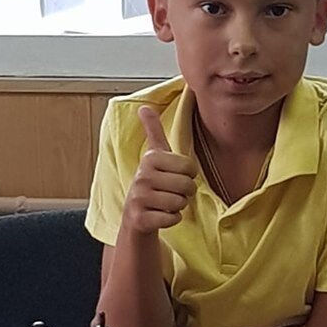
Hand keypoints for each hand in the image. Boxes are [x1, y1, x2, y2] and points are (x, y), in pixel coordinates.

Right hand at [121, 105, 197, 233]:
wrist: (136, 213)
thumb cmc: (153, 181)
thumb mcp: (155, 155)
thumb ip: (153, 130)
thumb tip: (144, 107)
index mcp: (150, 159)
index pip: (190, 167)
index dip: (189, 174)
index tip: (175, 175)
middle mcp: (142, 176)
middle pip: (187, 185)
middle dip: (185, 192)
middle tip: (171, 191)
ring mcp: (139, 198)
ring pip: (180, 203)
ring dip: (178, 206)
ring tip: (165, 202)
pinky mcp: (140, 218)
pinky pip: (173, 219)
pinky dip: (172, 219)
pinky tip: (160, 214)